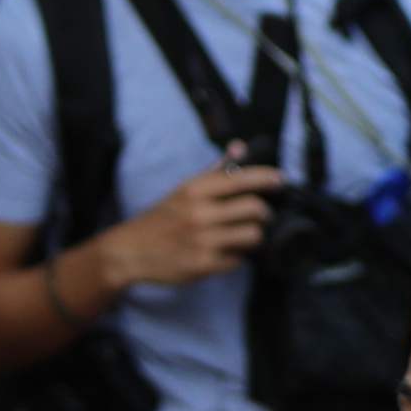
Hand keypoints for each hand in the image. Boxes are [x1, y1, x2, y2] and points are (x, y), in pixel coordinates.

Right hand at [97, 159, 283, 291]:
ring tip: (244, 235)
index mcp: (194, 189)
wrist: (130, 250)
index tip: (281, 180)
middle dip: (264, 213)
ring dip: (254, 236)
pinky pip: (239, 260)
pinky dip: (237, 257)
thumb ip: (216, 171)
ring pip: (254, 235)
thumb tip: (240, 146)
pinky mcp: (203, 264)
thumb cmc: (164, 218)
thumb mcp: (185, 190)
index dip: (267, 178)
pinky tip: (226, 253)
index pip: (240, 178)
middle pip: (256, 209)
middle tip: (260, 216)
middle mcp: (199, 212)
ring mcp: (202, 239)